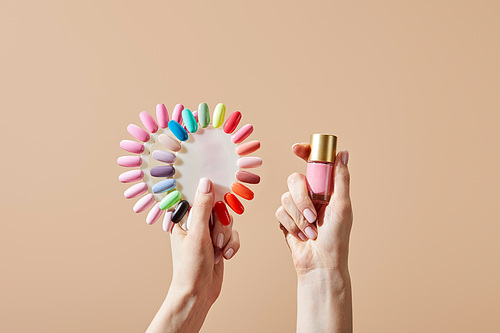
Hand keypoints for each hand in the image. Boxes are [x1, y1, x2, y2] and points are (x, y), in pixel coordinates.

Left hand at [147, 178, 239, 332]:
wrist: (198, 294)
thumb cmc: (190, 267)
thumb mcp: (197, 234)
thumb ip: (203, 207)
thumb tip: (206, 182)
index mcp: (183, 217)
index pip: (199, 196)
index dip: (212, 198)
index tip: (218, 205)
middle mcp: (195, 223)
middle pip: (218, 208)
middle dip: (221, 225)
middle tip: (215, 240)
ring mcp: (207, 233)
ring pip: (227, 221)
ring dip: (226, 237)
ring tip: (218, 251)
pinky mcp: (219, 243)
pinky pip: (233, 235)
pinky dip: (231, 245)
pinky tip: (225, 256)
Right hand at [276, 144, 352, 275]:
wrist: (320, 264)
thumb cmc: (336, 237)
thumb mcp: (342, 205)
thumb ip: (341, 178)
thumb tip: (343, 152)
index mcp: (326, 189)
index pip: (313, 164)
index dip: (304, 152)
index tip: (296, 149)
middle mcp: (311, 195)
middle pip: (295, 180)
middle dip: (302, 199)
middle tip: (313, 215)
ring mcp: (297, 207)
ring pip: (285, 196)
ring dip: (298, 217)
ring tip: (310, 231)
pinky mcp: (285, 219)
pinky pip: (279, 211)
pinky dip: (290, 224)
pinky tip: (300, 236)